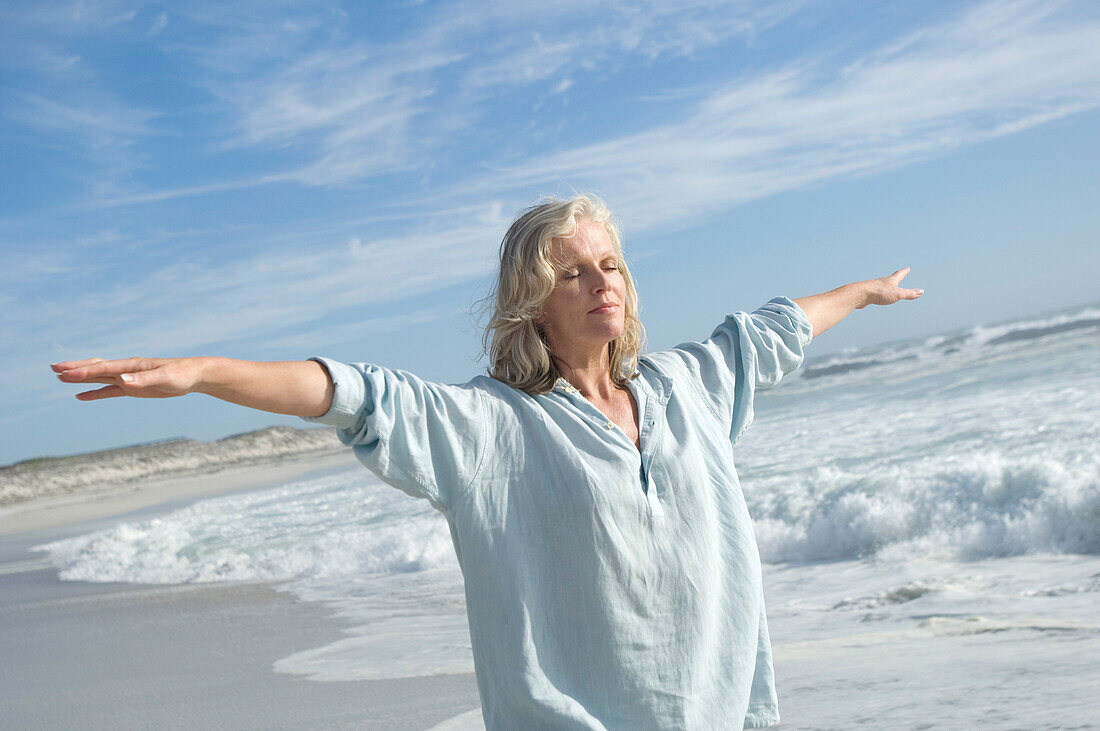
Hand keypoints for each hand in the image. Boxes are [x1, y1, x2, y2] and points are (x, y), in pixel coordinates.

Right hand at [52, 357, 206, 400]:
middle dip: (74, 368)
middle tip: (53, 368)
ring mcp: (128, 379)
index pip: (102, 367)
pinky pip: (109, 391)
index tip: (63, 373)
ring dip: (80, 378)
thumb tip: (122, 380)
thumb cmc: (182, 374)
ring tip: (60, 378)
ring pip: (99, 377)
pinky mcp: (133, 389)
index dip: (82, 371)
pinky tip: (81, 396)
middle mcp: (126, 370)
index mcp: (131, 366)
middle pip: (95, 368)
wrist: (194, 376)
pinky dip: (94, 393)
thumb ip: (143, 379)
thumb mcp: (164, 378)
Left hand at [857, 267, 923, 308]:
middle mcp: (883, 282)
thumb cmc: (879, 293)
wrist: (860, 294)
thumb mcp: (897, 294)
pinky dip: (879, 294)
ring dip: (887, 285)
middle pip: (891, 278)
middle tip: (899, 273)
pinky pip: (875, 293)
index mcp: (891, 280)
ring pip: (882, 285)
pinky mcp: (868, 294)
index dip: (904, 271)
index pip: (900, 274)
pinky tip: (875, 296)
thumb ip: (909, 294)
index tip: (907, 268)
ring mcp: (875, 287)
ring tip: (888, 286)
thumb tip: (921, 292)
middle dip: (896, 276)